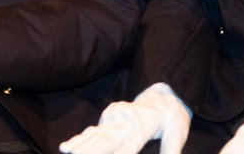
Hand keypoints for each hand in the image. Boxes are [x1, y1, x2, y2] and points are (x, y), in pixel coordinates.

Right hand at [60, 83, 190, 153]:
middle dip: (90, 151)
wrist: (165, 96)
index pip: (126, 148)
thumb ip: (172, 148)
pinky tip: (67, 146)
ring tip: (65, 150)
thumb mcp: (178, 131)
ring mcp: (115, 118)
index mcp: (140, 127)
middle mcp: (124, 122)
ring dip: (80, 145)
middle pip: (106, 141)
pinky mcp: (109, 118)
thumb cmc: (172, 117)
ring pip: (95, 135)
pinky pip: (93, 132)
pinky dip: (80, 139)